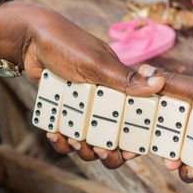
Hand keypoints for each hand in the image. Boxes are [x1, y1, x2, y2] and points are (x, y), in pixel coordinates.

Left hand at [0, 3, 164, 166]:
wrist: (32, 40)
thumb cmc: (69, 46)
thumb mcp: (99, 64)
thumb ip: (126, 79)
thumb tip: (159, 83)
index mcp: (120, 93)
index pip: (135, 124)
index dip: (134, 142)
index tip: (126, 151)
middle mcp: (104, 105)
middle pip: (113, 142)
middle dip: (107, 153)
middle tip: (98, 149)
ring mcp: (84, 112)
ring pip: (89, 144)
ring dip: (82, 149)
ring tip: (72, 139)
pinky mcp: (65, 114)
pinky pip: (65, 138)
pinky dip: (60, 141)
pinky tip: (54, 133)